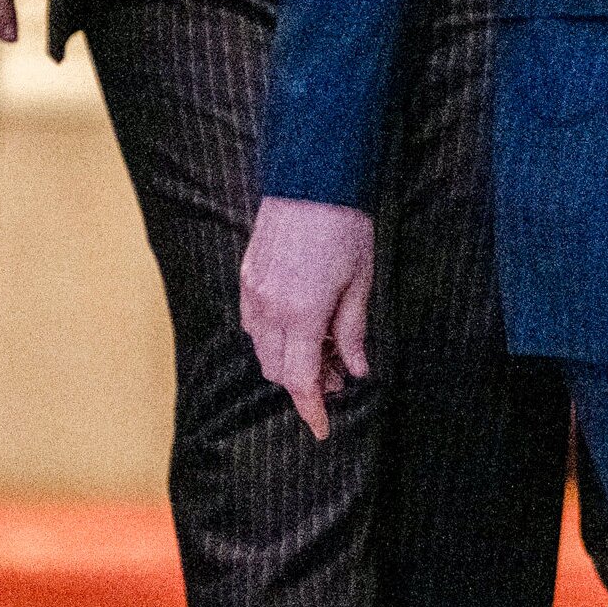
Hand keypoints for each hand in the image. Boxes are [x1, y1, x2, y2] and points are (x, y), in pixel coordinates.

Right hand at [241, 197, 375, 440]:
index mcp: (302, 314)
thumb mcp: (361, 282)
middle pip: (277, 371)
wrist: (313, 177)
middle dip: (305, 383)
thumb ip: (353, 330)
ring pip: (262, 349)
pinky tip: (300, 323)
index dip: (311, 410)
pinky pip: (253, 323)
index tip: (322, 429)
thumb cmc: (345, 226)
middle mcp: (270, 309)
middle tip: (338, 375)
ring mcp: (253, 292)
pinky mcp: (247, 276)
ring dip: (288, 359)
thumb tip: (357, 370)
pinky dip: (273, 336)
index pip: (300, 381)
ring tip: (323, 345)